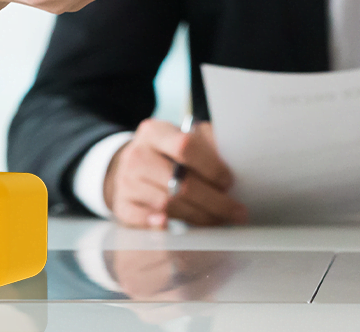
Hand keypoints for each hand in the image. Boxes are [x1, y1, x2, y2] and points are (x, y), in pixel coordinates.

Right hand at [104, 119, 246, 228]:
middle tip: (236, 212)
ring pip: (168, 205)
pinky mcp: (121, 205)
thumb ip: (208, 144)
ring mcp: (125, 181)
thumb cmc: (168, 152)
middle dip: (214, 201)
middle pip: (179, 183)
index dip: (211, 167)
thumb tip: (237, 161)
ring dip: (199, 216)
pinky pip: (146, 221)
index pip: (185, 146)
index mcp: (154, 131)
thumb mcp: (185, 137)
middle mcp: (136, 155)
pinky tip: (182, 227)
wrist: (132, 163)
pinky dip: (165, 225)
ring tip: (220, 219)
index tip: (229, 182)